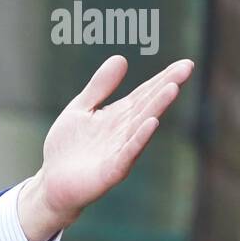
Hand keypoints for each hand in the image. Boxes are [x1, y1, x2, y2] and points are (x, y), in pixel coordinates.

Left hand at [17, 55, 193, 240]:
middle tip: (186, 68)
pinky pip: (128, 152)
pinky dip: (140, 138)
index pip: (145, 93)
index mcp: (119, 116)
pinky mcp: (112, 170)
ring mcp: (121, 150)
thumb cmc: (67, 147)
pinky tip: (152, 123)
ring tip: (172, 88)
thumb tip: (121, 58)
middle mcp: (125, 131)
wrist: (52, 182)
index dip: (163, 78)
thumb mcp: (81, 108)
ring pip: (142, 126)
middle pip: (148, 105)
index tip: (185, 63)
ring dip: (157, 107)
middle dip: (166, 86)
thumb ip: (99, 86)